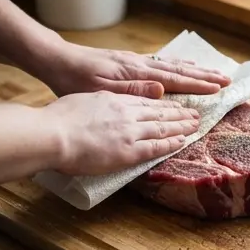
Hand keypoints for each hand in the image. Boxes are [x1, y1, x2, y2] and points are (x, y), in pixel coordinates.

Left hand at [39, 41, 229, 98]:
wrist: (54, 60)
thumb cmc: (74, 80)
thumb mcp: (101, 90)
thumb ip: (133, 90)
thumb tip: (163, 88)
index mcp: (136, 74)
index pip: (175, 80)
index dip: (199, 86)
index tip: (220, 90)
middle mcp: (139, 65)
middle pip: (179, 71)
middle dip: (204, 77)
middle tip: (227, 81)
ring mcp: (134, 62)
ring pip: (171, 65)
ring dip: (194, 70)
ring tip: (212, 73)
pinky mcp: (128, 62)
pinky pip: (160, 64)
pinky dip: (176, 65)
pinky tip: (181, 66)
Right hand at [43, 92, 198, 174]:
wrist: (52, 134)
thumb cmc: (57, 120)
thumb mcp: (81, 101)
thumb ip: (99, 104)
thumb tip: (104, 110)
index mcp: (112, 99)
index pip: (144, 100)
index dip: (162, 103)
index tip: (173, 103)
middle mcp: (125, 112)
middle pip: (158, 111)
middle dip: (178, 112)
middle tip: (194, 113)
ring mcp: (129, 131)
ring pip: (163, 126)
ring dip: (182, 125)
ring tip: (196, 124)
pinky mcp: (130, 150)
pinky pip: (157, 146)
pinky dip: (172, 143)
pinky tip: (184, 141)